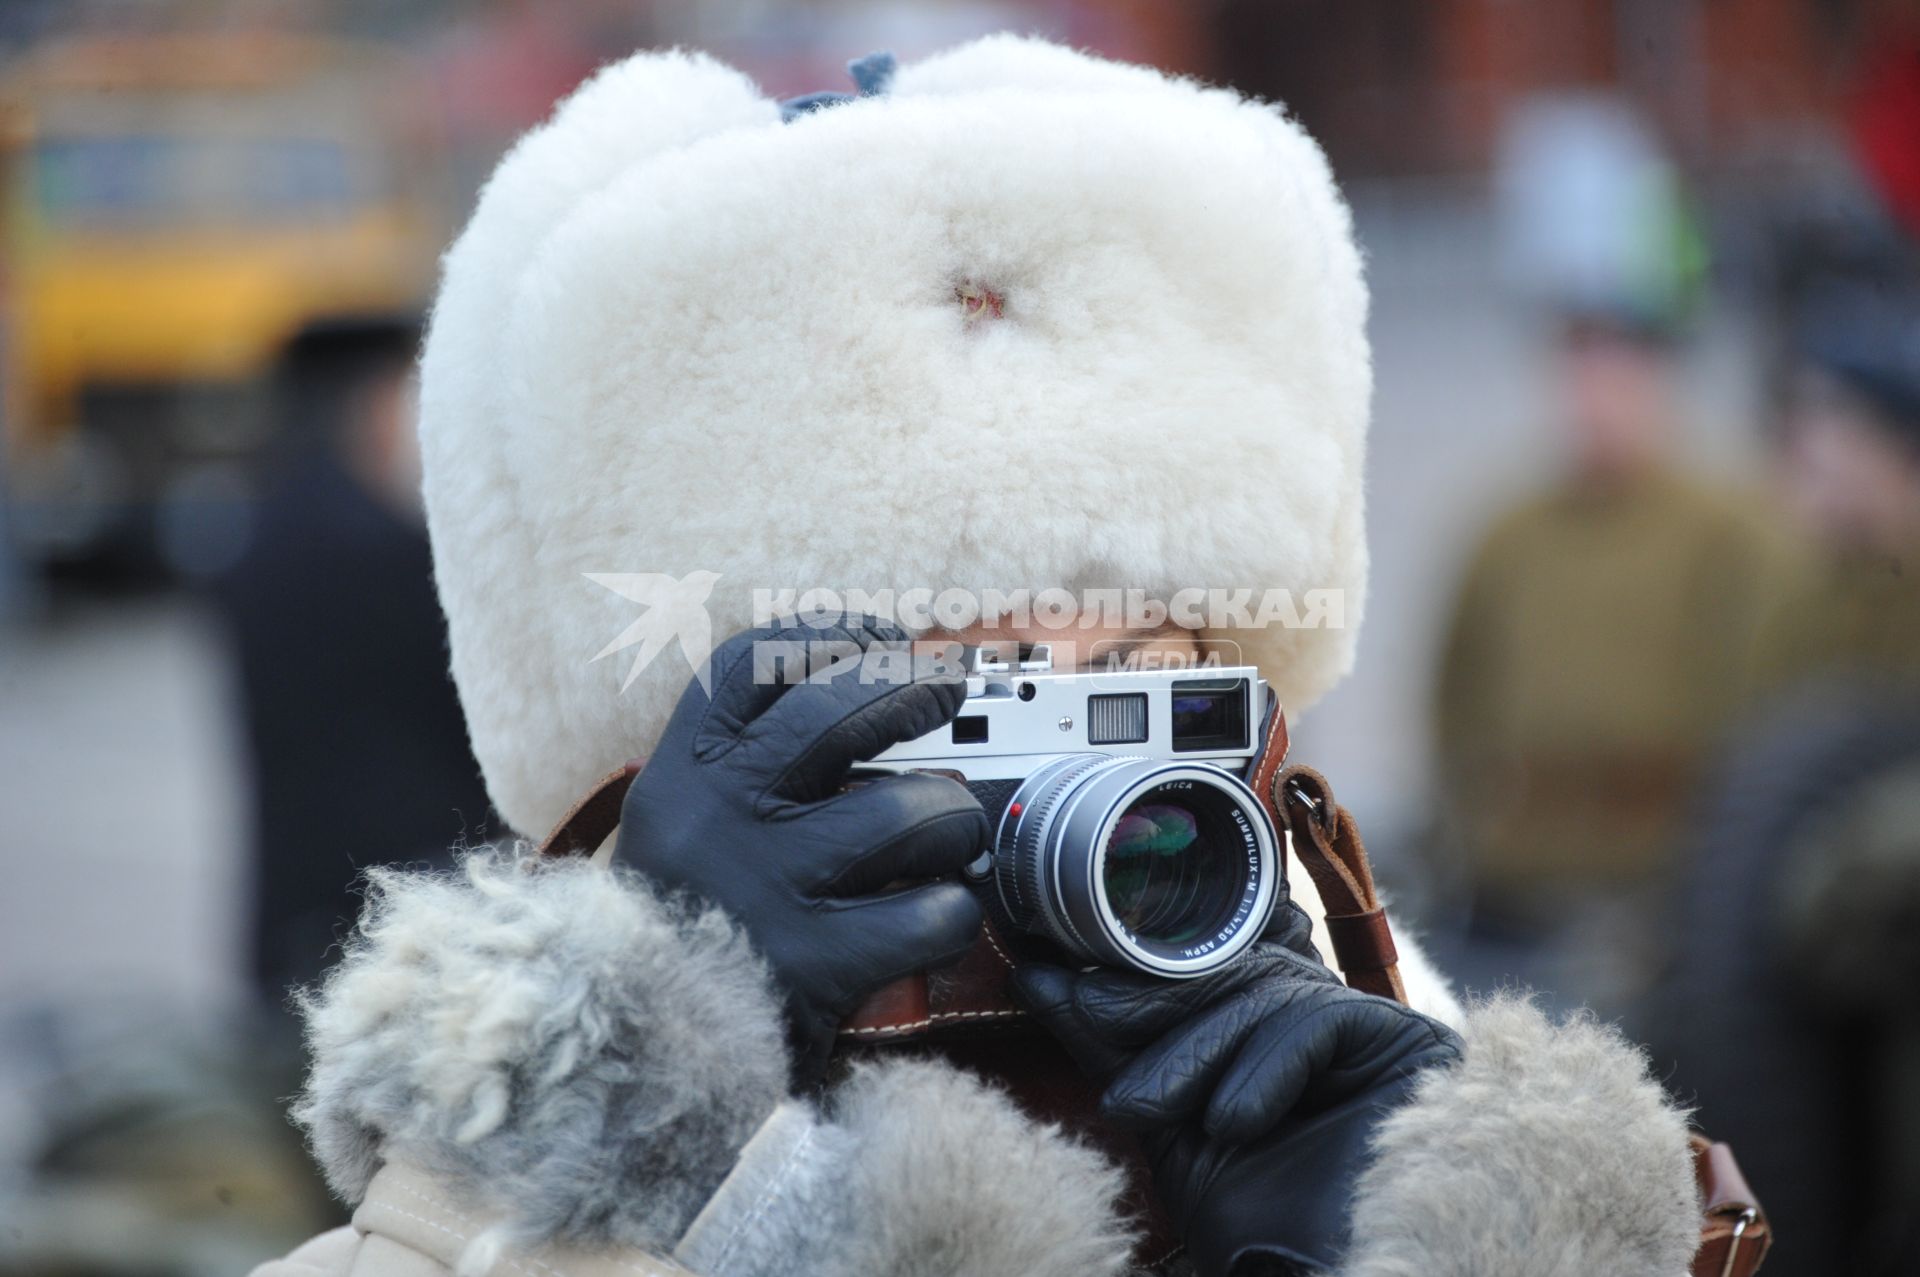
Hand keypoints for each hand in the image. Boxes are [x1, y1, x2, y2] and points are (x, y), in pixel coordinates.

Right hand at [617, 616, 986, 1082]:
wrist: (636, 1061)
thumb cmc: (681, 934)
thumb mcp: (678, 829)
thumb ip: (740, 763)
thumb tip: (852, 682)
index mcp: (681, 778)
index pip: (750, 665)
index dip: (823, 635)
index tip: (874, 634)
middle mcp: (720, 817)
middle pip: (839, 708)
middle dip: (912, 686)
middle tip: (945, 690)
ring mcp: (771, 887)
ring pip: (912, 808)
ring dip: (952, 820)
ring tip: (946, 841)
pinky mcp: (819, 962)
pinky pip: (935, 910)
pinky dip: (953, 913)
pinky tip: (933, 918)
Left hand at [1014, 904, 1462, 1275]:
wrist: (1362, 1274)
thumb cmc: (1272, 1235)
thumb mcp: (1172, 1142)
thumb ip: (1124, 1062)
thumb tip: (1044, 984)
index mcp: (1264, 1048)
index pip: (1192, 982)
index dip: (1120, 978)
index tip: (1041, 975)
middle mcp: (1317, 1031)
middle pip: (1226, 974)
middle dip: (1142, 997)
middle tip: (1078, 1008)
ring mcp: (1363, 1035)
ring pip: (1261, 990)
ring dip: (1189, 1048)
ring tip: (1138, 1107)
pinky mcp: (1409, 1044)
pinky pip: (1320, 1021)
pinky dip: (1265, 1069)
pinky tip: (1234, 1123)